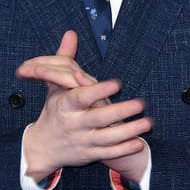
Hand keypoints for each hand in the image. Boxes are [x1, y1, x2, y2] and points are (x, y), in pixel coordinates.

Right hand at [17, 31, 152, 181]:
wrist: (42, 148)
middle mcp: (74, 124)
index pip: (81, 97)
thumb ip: (65, 59)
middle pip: (98, 118)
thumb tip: (71, 34)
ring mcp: (83, 141)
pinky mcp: (90, 155)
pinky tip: (139, 142)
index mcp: (65, 106)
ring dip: (129, 130)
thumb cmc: (54, 112)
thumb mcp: (55, 86)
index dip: (99, 91)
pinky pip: (109, 153)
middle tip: (140, 103)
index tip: (117, 83)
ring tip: (147, 122)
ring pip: (108, 138)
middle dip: (120, 112)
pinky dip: (124, 149)